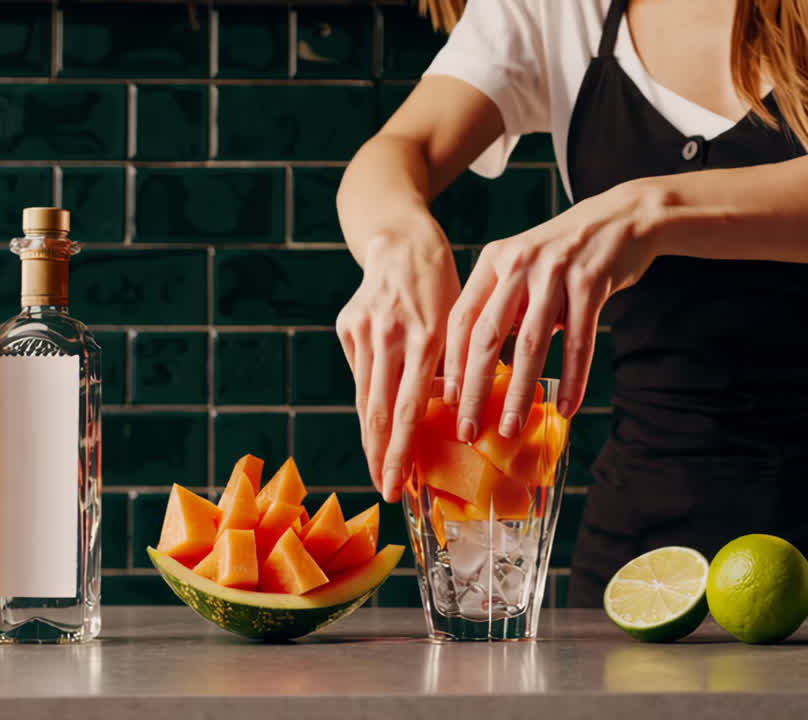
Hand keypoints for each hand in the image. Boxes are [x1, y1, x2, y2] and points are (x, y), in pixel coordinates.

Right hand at [336, 220, 460, 502]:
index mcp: (423, 335)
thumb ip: (452, 366)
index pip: (408, 408)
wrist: (401, 240)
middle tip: (384, 493)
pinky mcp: (347, 327)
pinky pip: (360, 375)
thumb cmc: (442, 285)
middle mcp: (387, 335)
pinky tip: (378, 425)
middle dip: (379, 457)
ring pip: (363, 398)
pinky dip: (370, 401)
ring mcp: (362, 332)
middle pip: (376, 411)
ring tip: (379, 470)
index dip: (400, 451)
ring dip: (371, 438)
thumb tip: (450, 415)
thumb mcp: (460, 321)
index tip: (398, 485)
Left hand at [444, 182, 663, 440]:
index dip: (452, 362)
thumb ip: (501, 305)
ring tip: (511, 427)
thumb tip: (479, 365)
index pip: (462, 317)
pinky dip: (572, 379)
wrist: (623, 218)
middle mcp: (519, 263)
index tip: (447, 400)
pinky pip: (578, 341)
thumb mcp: (523, 266)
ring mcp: (555, 271)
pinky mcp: (591, 282)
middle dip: (475, 388)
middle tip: (468, 428)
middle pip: (487, 335)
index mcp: (494, 260)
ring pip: (530, 343)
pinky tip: (566, 407)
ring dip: (520, 392)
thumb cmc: (565, 254)